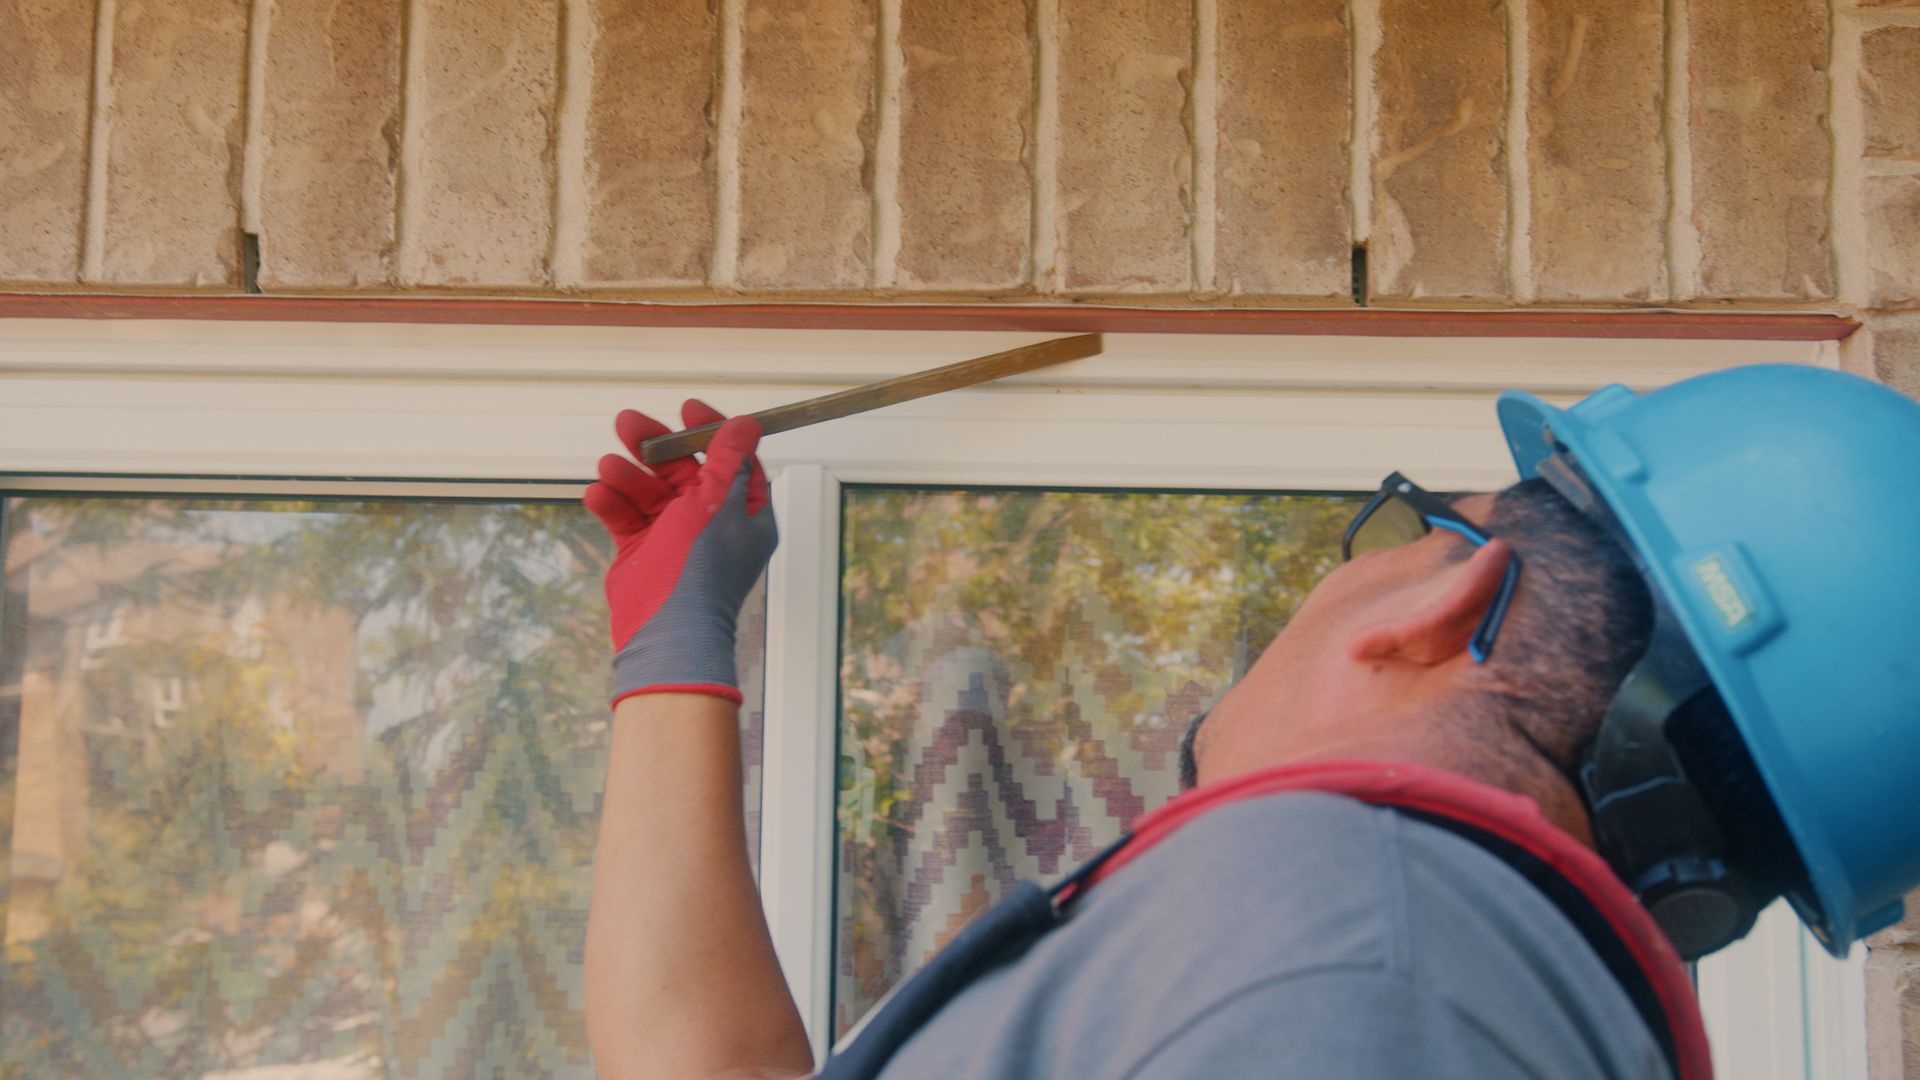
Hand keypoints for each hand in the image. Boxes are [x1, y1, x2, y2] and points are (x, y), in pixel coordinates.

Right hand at [584, 400, 776, 707]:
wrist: (667, 632)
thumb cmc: (700, 570)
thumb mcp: (716, 504)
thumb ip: (726, 461)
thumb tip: (747, 424)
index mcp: (744, 513)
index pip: (731, 460)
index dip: (710, 432)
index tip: (687, 408)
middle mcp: (711, 523)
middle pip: (683, 471)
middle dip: (655, 446)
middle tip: (626, 422)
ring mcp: (676, 538)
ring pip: (649, 492)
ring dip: (628, 476)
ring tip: (608, 466)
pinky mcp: (643, 552)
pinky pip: (626, 518)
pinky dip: (612, 504)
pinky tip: (598, 495)